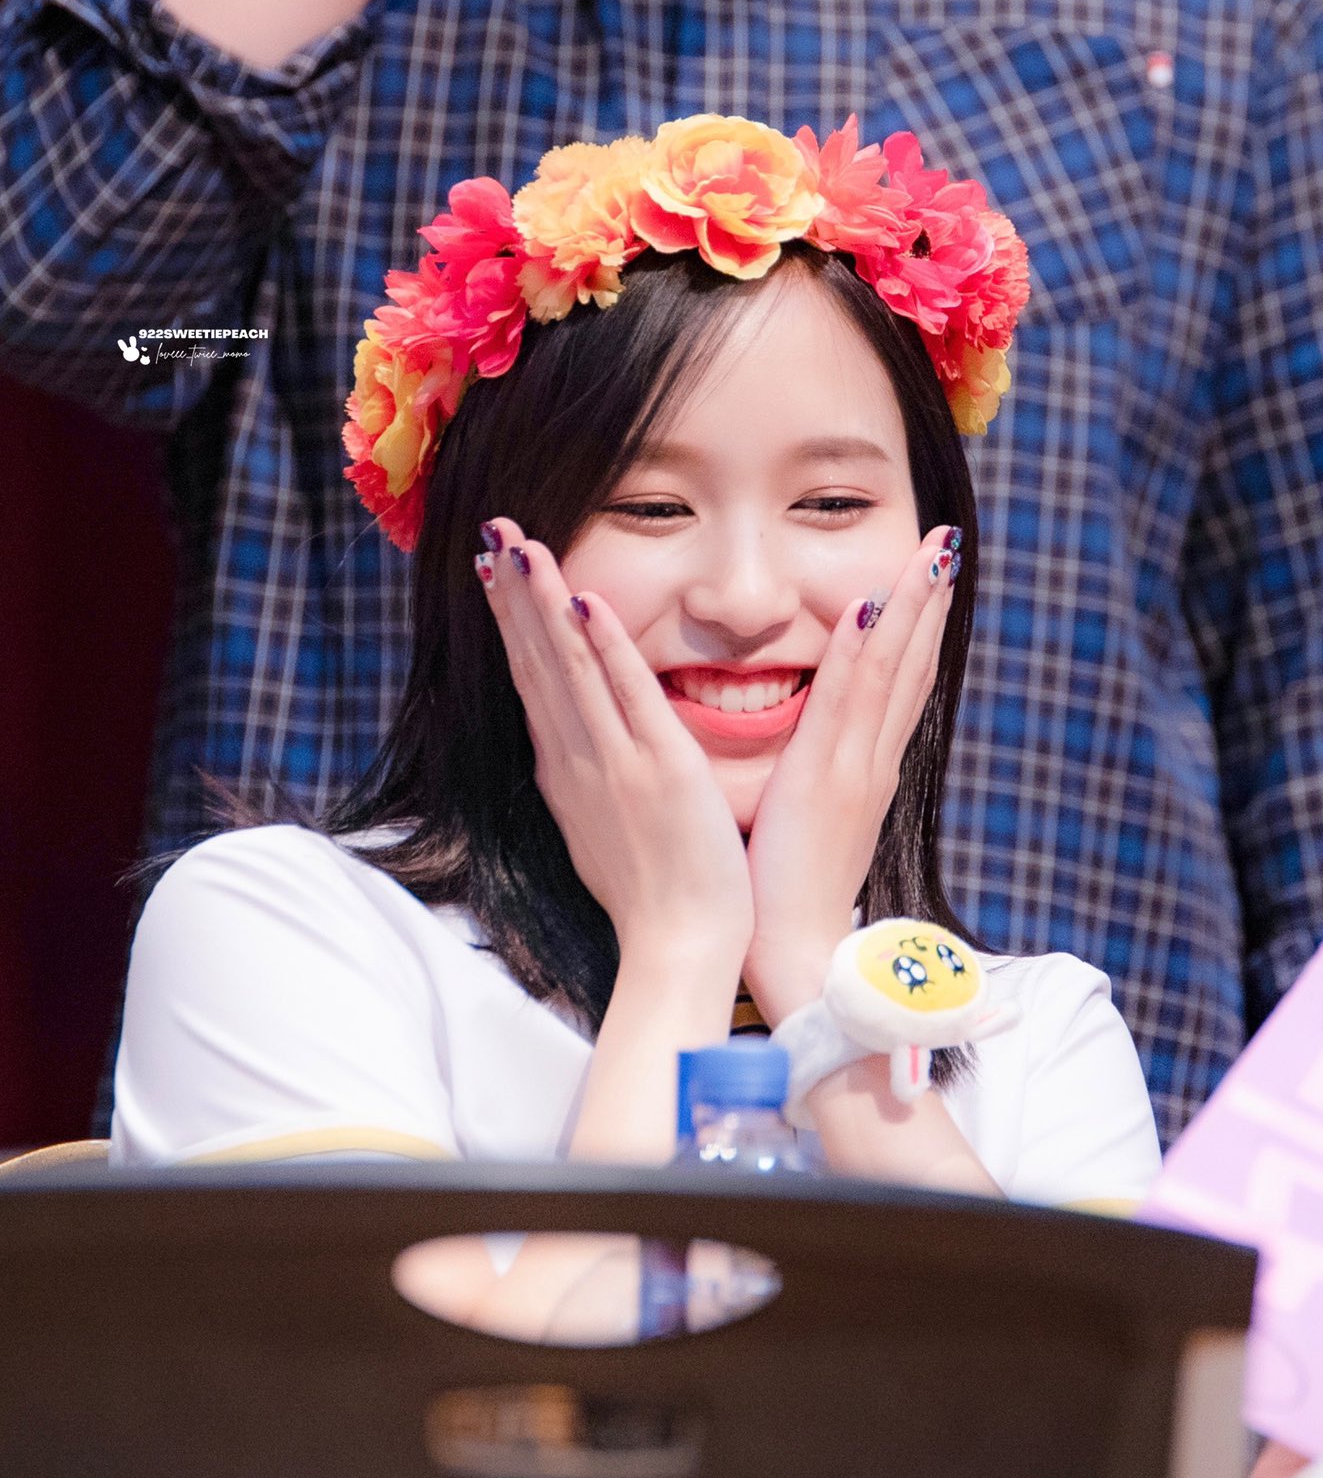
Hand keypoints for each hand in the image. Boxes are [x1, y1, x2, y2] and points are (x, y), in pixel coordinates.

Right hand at [478, 519, 753, 973]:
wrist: (676, 947)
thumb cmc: (652, 895)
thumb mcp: (601, 827)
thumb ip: (585, 777)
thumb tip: (566, 746)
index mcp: (566, 771)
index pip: (531, 681)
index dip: (511, 621)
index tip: (494, 569)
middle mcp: (577, 760)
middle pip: (534, 662)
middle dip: (512, 594)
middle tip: (491, 530)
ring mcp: (613, 763)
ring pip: (566, 667)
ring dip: (541, 602)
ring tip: (520, 543)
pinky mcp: (657, 770)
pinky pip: (625, 696)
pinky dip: (600, 648)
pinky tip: (582, 600)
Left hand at [743, 524, 956, 1022]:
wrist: (795, 955)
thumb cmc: (786, 897)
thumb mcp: (809, 823)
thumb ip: (816, 781)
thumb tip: (810, 755)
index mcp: (867, 770)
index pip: (900, 683)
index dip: (918, 626)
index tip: (929, 572)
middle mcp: (872, 762)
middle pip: (912, 665)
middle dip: (930, 600)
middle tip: (947, 539)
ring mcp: (856, 770)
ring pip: (892, 672)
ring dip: (911, 607)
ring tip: (932, 551)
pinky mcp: (826, 784)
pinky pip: (845, 706)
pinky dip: (859, 654)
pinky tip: (865, 608)